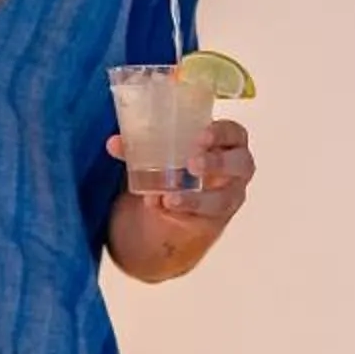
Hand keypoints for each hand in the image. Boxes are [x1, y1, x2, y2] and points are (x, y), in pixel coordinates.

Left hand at [108, 115, 255, 227]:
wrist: (180, 201)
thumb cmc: (180, 163)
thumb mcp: (164, 150)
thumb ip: (141, 145)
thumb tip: (114, 143)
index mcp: (228, 143)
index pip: (235, 134)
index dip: (222, 134)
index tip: (201, 136)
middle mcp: (236, 170)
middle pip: (241, 165)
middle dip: (218, 163)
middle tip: (192, 163)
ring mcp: (228, 196)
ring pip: (223, 199)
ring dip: (197, 198)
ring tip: (170, 196)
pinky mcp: (214, 220)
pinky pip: (202, 219)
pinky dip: (180, 213)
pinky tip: (160, 207)